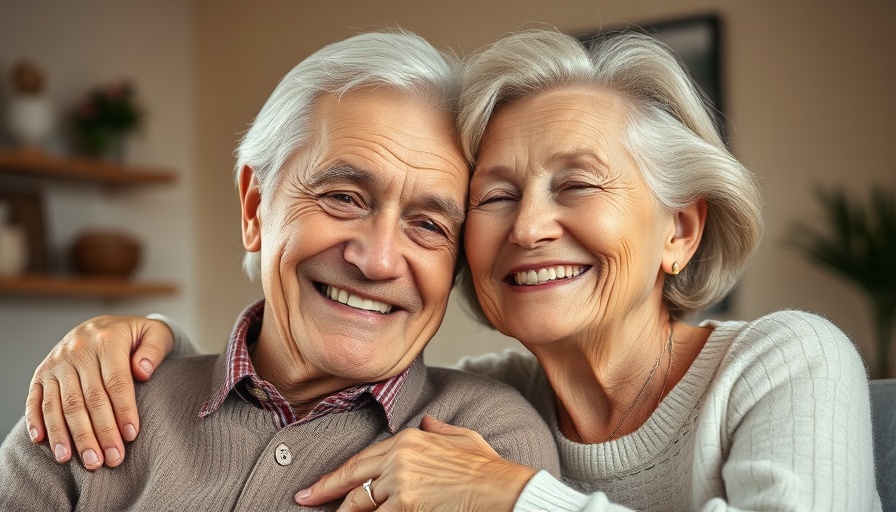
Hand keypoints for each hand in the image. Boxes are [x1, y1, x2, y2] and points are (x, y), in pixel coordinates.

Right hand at [25, 315, 174, 469]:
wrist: (104, 325)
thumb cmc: (136, 336)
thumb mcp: (155, 333)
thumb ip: (154, 350)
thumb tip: (143, 372)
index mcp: (107, 340)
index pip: (115, 382)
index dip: (123, 410)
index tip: (131, 436)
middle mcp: (77, 350)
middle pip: (88, 399)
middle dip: (100, 433)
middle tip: (111, 460)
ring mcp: (56, 363)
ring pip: (62, 404)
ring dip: (70, 436)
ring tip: (85, 461)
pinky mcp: (41, 373)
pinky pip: (35, 400)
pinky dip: (37, 422)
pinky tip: (44, 443)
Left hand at [295, 416, 536, 510]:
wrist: (503, 489)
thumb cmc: (488, 469)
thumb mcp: (463, 438)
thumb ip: (440, 430)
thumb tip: (428, 422)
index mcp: (410, 439)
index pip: (364, 458)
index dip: (338, 474)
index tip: (317, 486)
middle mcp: (399, 457)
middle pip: (353, 477)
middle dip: (325, 491)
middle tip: (304, 500)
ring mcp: (401, 481)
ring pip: (361, 503)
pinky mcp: (406, 504)